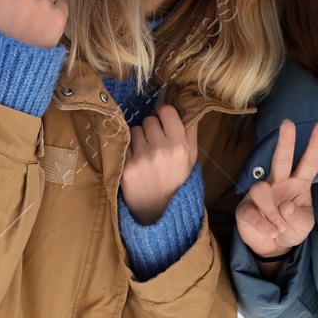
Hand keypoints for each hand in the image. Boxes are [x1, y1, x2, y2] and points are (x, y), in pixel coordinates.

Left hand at [120, 104, 198, 225]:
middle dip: (151, 128)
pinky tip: (137, 161)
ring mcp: (141, 159)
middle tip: (155, 141)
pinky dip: (130, 150)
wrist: (159, 210)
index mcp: (179, 146)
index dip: (163, 113)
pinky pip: (125, 145)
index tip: (162, 119)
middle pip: (149, 120)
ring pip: (135, 130)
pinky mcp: (126, 167)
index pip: (166, 111)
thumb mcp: (192, 157)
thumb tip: (187, 107)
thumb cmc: (178, 180)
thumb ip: (191, 131)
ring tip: (146, 152)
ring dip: (139, 137)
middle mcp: (160, 150)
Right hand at [235, 119, 317, 267]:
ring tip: (280, 227)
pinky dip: (263, 224)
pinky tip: (271, 231)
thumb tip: (286, 205)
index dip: (315, 146)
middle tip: (288, 124)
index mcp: (298, 184)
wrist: (273, 247)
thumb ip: (299, 217)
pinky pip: (252, 212)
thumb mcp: (303, 226)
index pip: (308, 163)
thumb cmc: (291, 228)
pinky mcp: (245, 208)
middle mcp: (279, 183)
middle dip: (285, 141)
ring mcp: (260, 194)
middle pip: (281, 159)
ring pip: (262, 190)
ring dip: (272, 211)